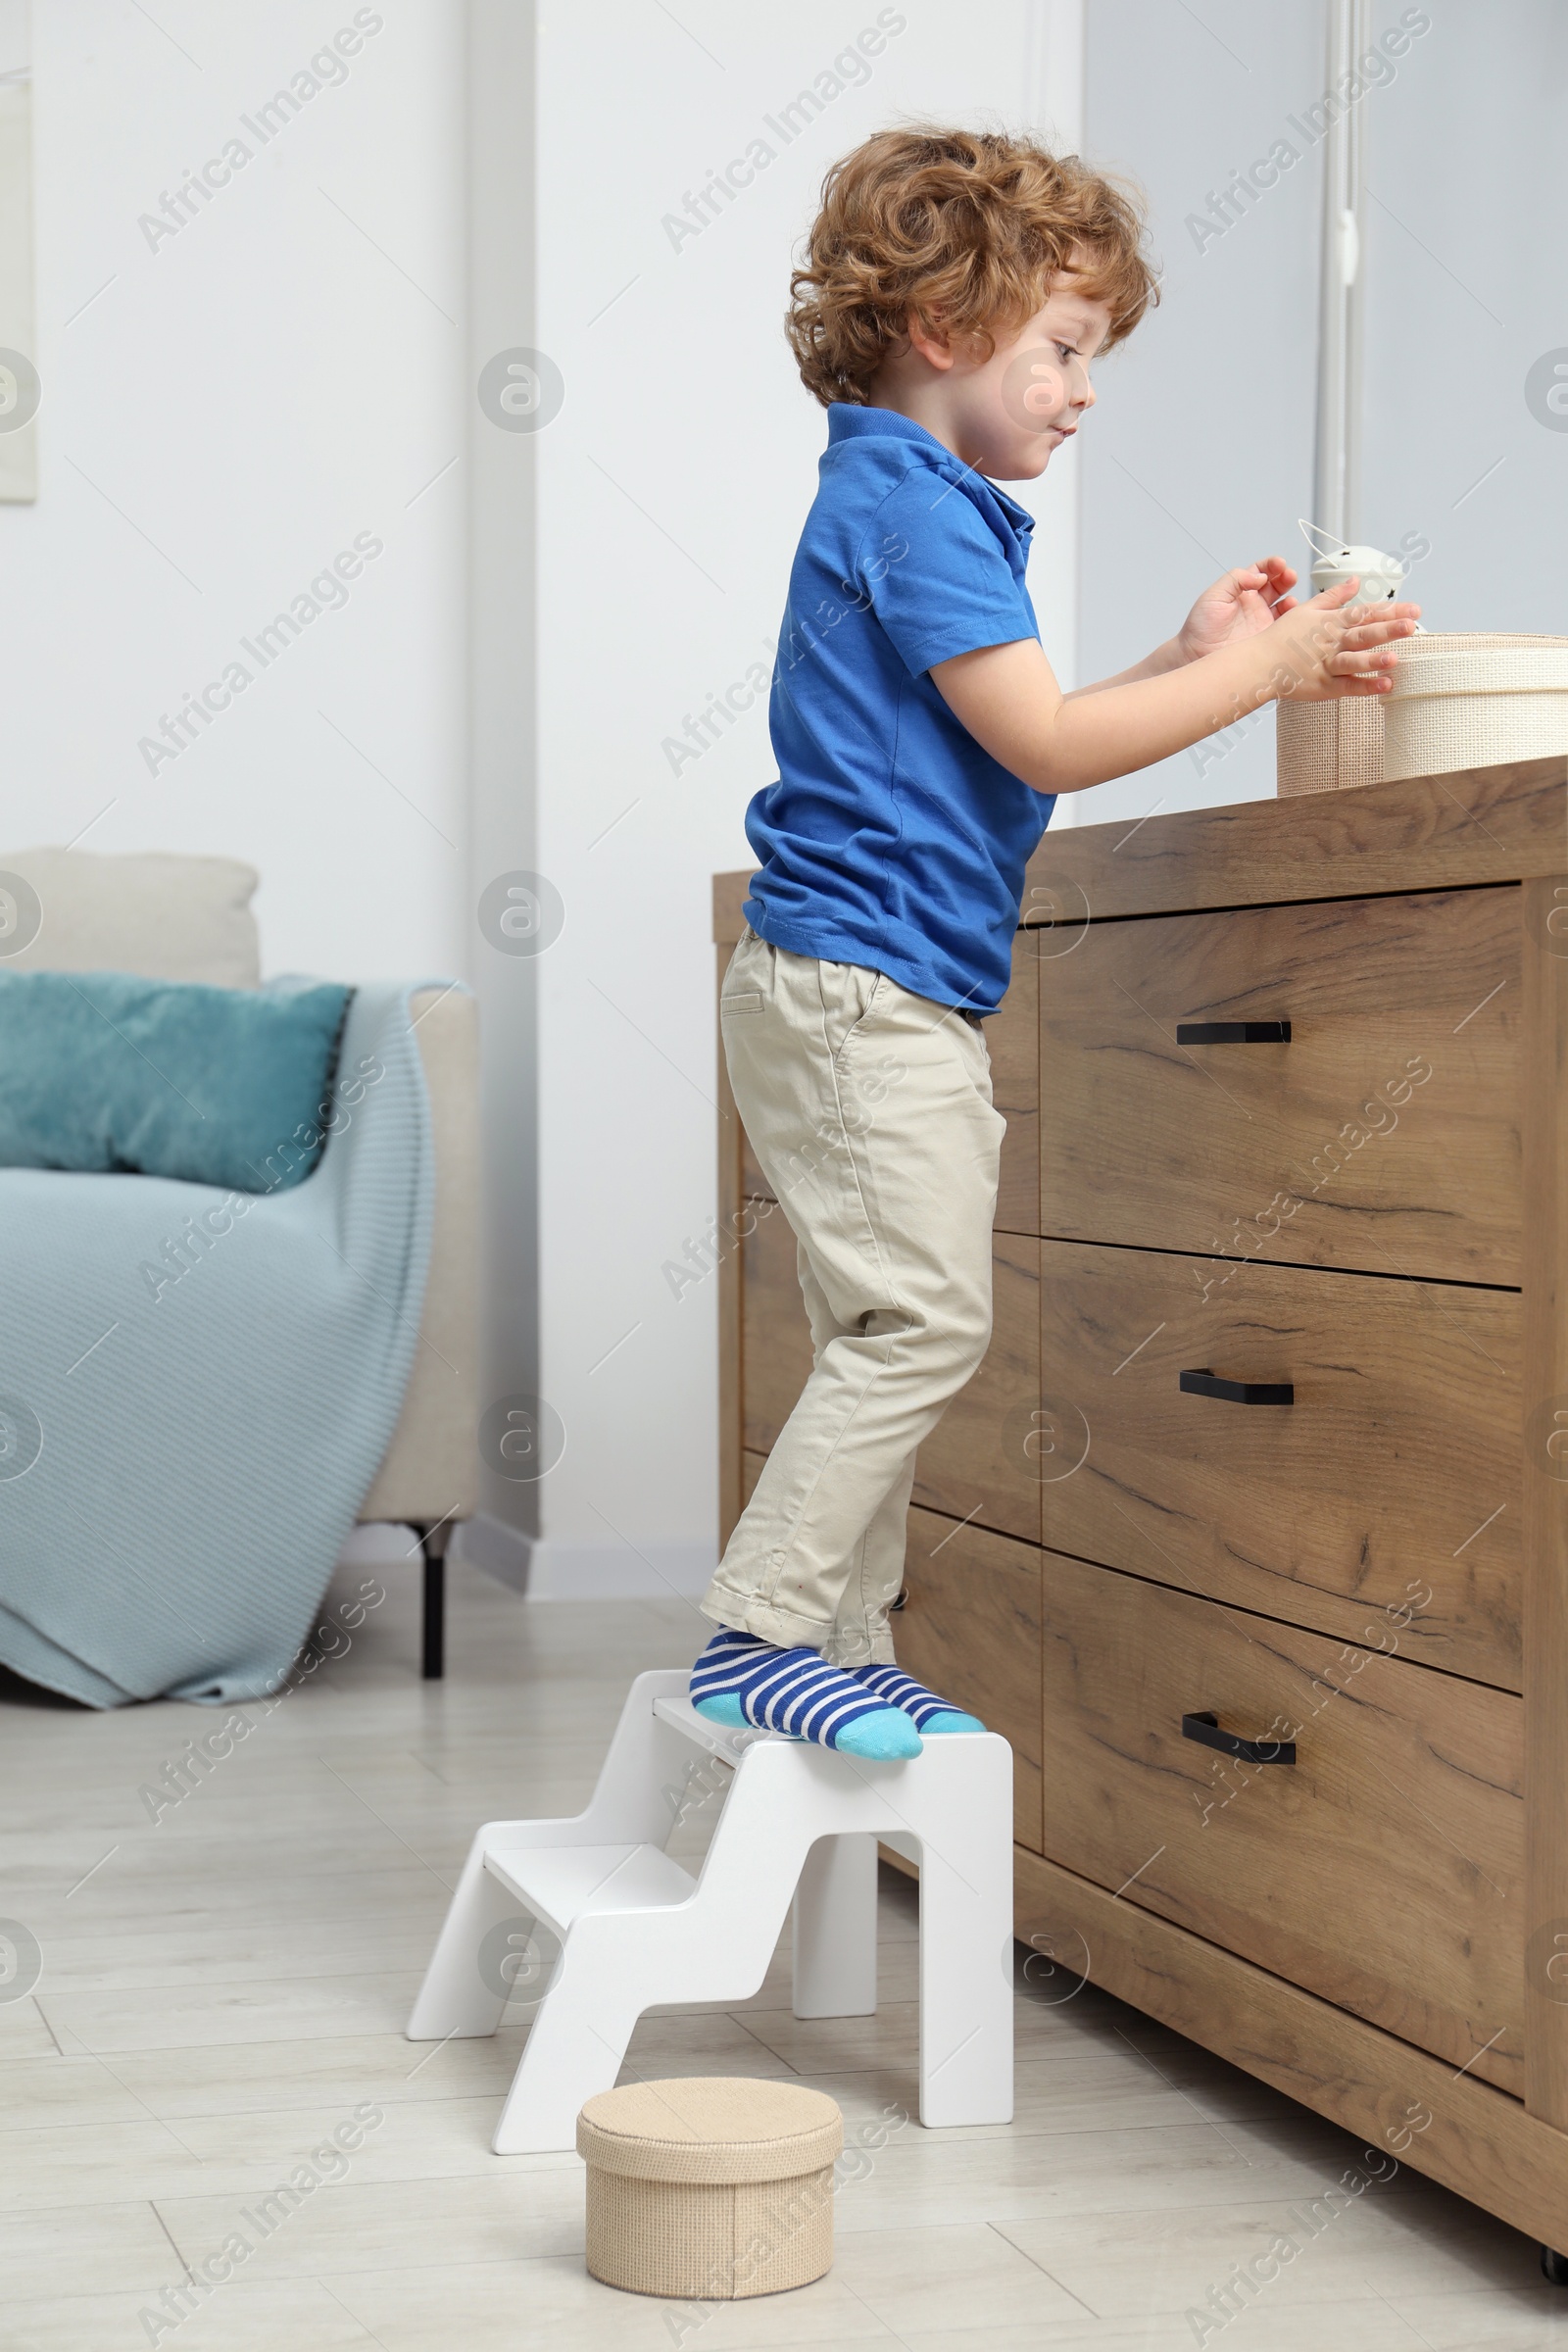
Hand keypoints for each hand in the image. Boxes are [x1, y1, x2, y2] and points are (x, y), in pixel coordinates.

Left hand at [1177, 557, 1298, 660]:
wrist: (1195, 656)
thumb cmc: (1199, 628)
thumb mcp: (1213, 596)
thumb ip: (1235, 580)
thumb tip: (1259, 575)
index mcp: (1241, 591)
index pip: (1261, 571)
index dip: (1271, 565)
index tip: (1278, 564)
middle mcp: (1254, 605)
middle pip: (1277, 585)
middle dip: (1286, 577)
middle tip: (1288, 576)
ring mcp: (1261, 622)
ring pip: (1284, 605)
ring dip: (1292, 598)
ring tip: (1290, 599)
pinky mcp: (1267, 639)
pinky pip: (1285, 627)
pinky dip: (1292, 620)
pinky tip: (1291, 617)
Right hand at [1263, 577, 1421, 701]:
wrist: (1258, 663)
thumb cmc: (1282, 637)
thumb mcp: (1307, 609)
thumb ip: (1334, 596)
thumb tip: (1355, 581)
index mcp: (1331, 622)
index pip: (1365, 613)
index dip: (1390, 611)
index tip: (1414, 609)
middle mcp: (1332, 642)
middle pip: (1363, 633)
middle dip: (1387, 629)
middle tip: (1411, 624)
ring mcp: (1326, 665)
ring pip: (1353, 660)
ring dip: (1374, 659)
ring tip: (1395, 658)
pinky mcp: (1322, 686)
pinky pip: (1346, 686)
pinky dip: (1365, 686)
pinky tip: (1385, 685)